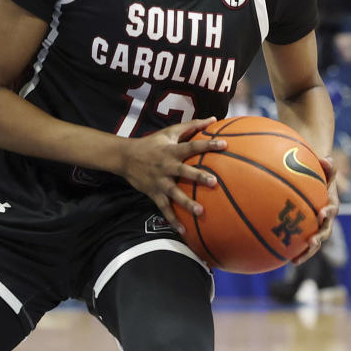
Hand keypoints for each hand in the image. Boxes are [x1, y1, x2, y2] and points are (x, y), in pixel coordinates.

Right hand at [119, 118, 224, 234]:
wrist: (125, 157)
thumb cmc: (152, 144)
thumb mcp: (168, 132)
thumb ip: (191, 126)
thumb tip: (214, 119)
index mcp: (171, 150)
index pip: (192, 146)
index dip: (207, 144)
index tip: (224, 144)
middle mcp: (166, 166)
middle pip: (184, 171)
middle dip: (198, 177)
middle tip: (214, 182)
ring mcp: (160, 181)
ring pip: (174, 193)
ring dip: (187, 203)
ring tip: (200, 211)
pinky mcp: (154, 193)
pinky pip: (164, 208)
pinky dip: (173, 220)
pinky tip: (184, 231)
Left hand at [293, 155, 338, 264]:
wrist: (311, 180)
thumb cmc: (314, 172)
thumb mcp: (320, 168)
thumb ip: (326, 165)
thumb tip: (327, 158)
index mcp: (329, 203)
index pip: (332, 209)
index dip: (328, 212)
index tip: (321, 213)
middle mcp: (324, 218)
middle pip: (324, 231)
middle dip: (318, 238)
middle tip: (311, 242)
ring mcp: (314, 227)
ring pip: (313, 242)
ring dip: (306, 252)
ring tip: (296, 260)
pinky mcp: (304, 232)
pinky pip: (299, 243)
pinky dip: (292, 251)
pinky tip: (280, 259)